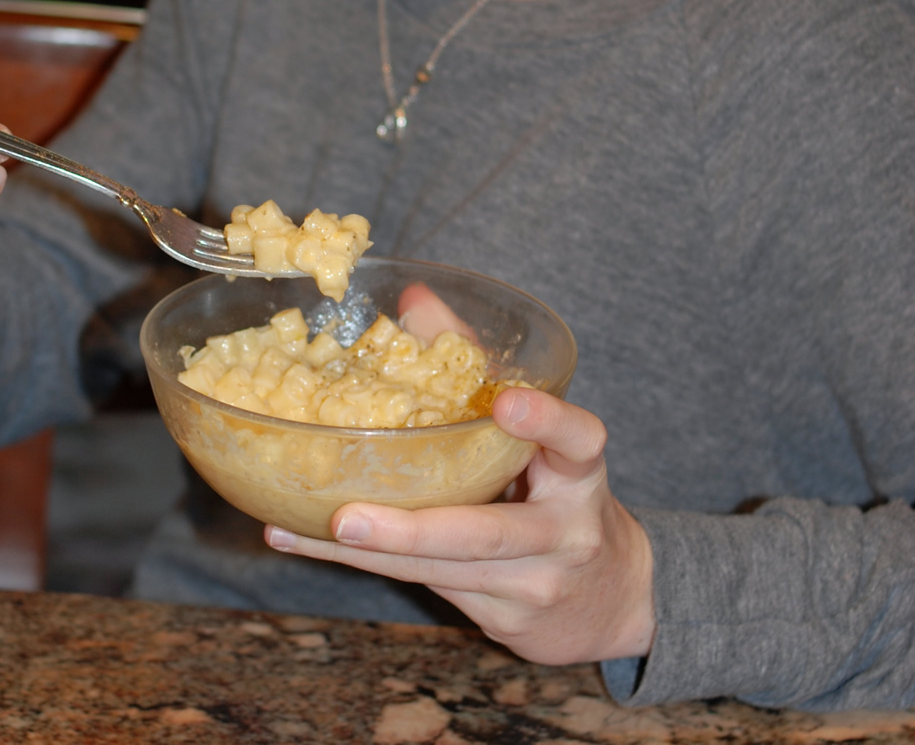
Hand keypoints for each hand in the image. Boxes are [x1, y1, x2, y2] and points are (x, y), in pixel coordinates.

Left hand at [266, 386, 654, 665]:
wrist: (612, 601)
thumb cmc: (559, 493)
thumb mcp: (541, 435)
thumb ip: (481, 366)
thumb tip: (416, 298)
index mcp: (580, 473)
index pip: (579, 440)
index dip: (549, 419)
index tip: (508, 400)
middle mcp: (563, 532)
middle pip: (486, 534)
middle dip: (413, 530)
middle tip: (348, 517)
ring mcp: (532, 583)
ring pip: (441, 569)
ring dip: (367, 554)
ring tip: (303, 529)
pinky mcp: (503, 617)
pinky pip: (426, 586)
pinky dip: (367, 564)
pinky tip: (307, 542)